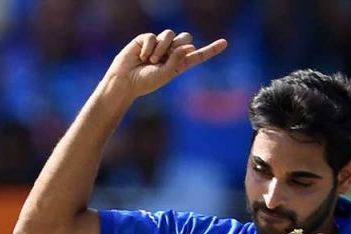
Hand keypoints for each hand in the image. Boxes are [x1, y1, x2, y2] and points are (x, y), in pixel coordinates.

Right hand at [104, 30, 226, 98]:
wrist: (125, 81)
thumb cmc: (145, 82)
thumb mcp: (165, 75)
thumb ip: (177, 61)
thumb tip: (186, 46)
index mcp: (179, 64)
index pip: (197, 55)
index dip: (211, 49)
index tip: (225, 42)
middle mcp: (171, 53)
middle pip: (185, 38)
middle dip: (179, 43)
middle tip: (166, 56)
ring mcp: (159, 44)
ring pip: (169, 35)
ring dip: (162, 48)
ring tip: (151, 60)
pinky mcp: (146, 39)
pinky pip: (153, 36)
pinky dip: (149, 46)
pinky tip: (141, 56)